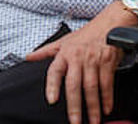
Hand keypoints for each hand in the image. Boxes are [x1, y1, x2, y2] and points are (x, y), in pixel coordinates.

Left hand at [25, 7, 126, 123]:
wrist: (109, 23)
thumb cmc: (85, 35)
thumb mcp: (63, 41)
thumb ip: (45, 51)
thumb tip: (28, 57)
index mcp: (64, 53)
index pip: (55, 70)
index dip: (52, 85)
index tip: (52, 100)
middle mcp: (78, 57)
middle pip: (74, 84)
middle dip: (75, 106)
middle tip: (75, 122)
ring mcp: (93, 60)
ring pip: (92, 87)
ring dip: (93, 107)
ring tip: (93, 121)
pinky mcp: (108, 62)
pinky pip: (107, 83)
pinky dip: (107, 98)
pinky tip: (106, 109)